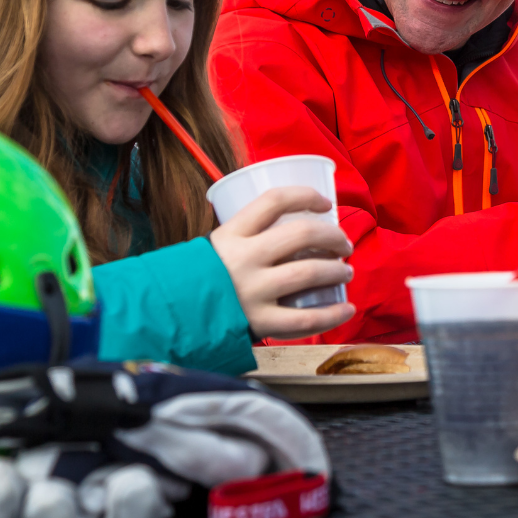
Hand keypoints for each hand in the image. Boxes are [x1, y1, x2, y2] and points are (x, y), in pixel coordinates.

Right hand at [210, 186, 354, 340]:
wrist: (170, 319)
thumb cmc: (200, 281)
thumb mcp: (215, 247)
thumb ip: (247, 238)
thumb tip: (292, 231)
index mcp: (231, 234)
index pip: (274, 200)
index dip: (306, 196)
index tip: (326, 204)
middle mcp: (243, 259)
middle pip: (302, 234)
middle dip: (332, 236)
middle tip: (344, 244)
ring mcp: (252, 291)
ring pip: (309, 272)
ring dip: (337, 270)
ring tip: (346, 272)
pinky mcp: (259, 322)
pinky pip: (305, 318)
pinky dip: (332, 314)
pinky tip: (347, 308)